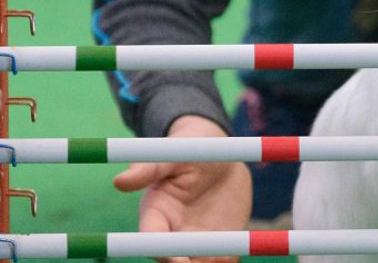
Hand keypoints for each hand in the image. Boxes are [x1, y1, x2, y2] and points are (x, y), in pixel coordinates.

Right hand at [113, 116, 252, 262]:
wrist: (223, 155)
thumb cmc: (189, 148)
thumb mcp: (171, 154)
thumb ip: (148, 169)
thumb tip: (119, 181)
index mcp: (155, 215)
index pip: (151, 241)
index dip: (163, 253)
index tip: (179, 260)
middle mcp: (173, 234)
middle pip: (174, 262)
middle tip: (207, 262)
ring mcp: (198, 241)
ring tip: (224, 257)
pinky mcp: (221, 242)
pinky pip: (224, 259)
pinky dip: (228, 260)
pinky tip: (235, 251)